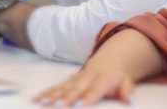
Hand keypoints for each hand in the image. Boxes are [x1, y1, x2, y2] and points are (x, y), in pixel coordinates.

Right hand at [37, 30, 160, 106]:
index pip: (94, 90)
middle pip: (75, 89)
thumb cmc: (116, 78)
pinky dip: (45, 93)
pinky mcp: (66, 82)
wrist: (107, 62)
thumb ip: (127, 91)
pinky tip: (36, 99)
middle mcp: (86, 79)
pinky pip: (54, 88)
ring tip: (43, 104)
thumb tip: (130, 100)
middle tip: (58, 107)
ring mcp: (74, 80)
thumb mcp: (126, 82)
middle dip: (66, 98)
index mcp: (102, 80)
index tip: (80, 106)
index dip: (87, 98)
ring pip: (62, 88)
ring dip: (52, 96)